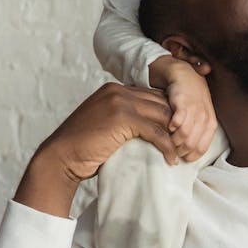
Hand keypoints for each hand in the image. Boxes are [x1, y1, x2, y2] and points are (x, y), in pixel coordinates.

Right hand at [14, 84, 177, 216]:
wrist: (61, 157)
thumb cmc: (83, 147)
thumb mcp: (106, 125)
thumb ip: (125, 119)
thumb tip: (152, 128)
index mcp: (114, 89)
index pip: (151, 96)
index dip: (167, 113)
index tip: (177, 132)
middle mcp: (118, 90)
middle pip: (160, 102)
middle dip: (176, 122)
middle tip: (186, 143)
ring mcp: (120, 101)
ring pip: (162, 115)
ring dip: (175, 135)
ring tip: (182, 152)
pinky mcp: (123, 118)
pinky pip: (156, 131)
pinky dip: (167, 146)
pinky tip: (171, 158)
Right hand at [164, 63, 217, 160]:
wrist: (186, 76)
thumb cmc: (191, 99)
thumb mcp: (199, 117)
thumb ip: (197, 132)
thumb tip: (189, 153)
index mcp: (210, 124)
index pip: (201, 149)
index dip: (189, 156)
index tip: (180, 156)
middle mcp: (205, 118)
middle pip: (191, 145)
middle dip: (179, 150)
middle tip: (170, 149)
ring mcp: (195, 110)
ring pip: (184, 136)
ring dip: (173, 140)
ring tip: (167, 138)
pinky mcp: (184, 104)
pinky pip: (178, 123)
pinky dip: (171, 127)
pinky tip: (167, 125)